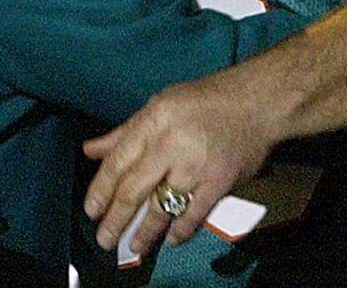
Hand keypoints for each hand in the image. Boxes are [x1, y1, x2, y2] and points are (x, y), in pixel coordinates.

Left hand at [82, 69, 275, 256]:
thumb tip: (92, 150)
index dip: (101, 190)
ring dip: (145, 232)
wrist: (255, 102)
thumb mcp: (158, 106)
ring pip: (161, 207)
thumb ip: (124, 133)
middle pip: (134, 190)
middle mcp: (171, 144)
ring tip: (135, 245)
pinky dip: (181, 229)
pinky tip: (171, 238)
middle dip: (116, 219)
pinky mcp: (219, 182)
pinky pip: (194, 213)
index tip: (91, 210)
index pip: (118, 162)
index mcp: (152, 122)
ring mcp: (196, 165)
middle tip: (105, 238)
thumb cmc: (204, 101)